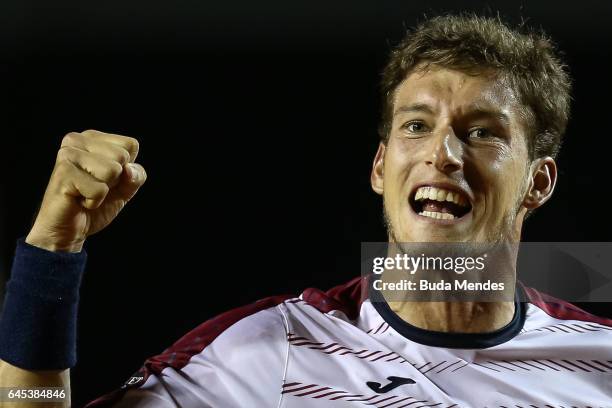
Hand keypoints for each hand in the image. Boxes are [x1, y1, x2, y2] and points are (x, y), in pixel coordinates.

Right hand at [25, 130, 146, 251]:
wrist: (68, 230)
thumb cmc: (94, 204)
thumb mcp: (125, 188)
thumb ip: (136, 176)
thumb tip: (129, 169)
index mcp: (92, 137)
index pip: (131, 145)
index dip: (126, 169)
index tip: (106, 179)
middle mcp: (77, 140)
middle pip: (122, 156)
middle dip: (115, 180)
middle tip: (93, 187)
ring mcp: (67, 155)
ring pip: (112, 171)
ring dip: (103, 190)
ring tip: (85, 192)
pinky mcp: (63, 173)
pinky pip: (99, 190)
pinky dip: (93, 201)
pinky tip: (78, 200)